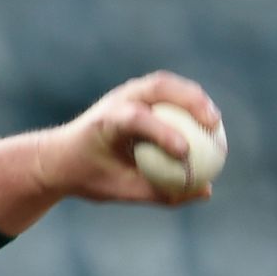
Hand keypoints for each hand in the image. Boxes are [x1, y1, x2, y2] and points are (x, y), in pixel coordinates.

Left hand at [38, 71, 222, 204]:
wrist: (61, 156)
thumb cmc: (89, 176)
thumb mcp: (119, 190)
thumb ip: (159, 192)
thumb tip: (203, 191)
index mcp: (103, 123)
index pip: (136, 119)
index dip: (163, 132)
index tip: (185, 152)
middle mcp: (115, 101)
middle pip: (157, 87)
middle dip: (189, 101)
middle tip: (213, 124)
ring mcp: (126, 93)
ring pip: (165, 84)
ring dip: (194, 96)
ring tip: (215, 120)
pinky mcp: (136, 94)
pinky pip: (168, 93)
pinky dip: (188, 102)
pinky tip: (207, 122)